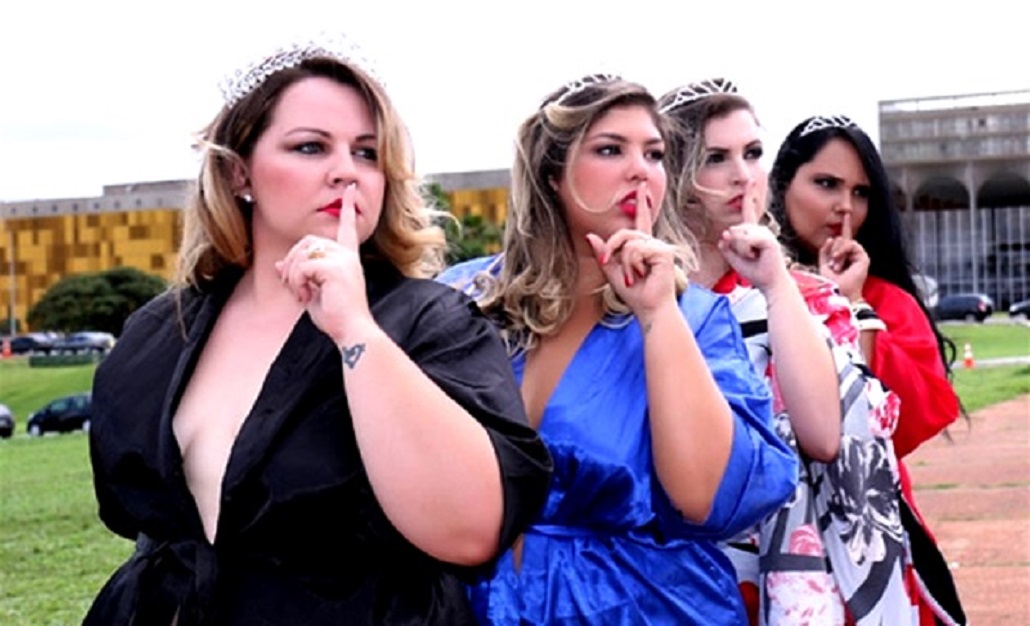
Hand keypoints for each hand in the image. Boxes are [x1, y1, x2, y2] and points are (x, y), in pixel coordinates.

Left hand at [275, 183, 372, 343]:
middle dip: (292, 263)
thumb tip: (278, 266)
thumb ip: (299, 276)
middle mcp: (347, 255)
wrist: (352, 331)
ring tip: (302, 295)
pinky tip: (305, 297)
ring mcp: (342, 260)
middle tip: (294, 288)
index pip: (347, 229)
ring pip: (301, 254)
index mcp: (348, 259)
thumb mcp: (312, 294)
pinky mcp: (335, 268)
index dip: (349, 209)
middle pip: (307, 242)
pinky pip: (301, 266)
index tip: (351, 189)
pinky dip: (296, 283)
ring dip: (293, 276)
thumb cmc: (337, 318)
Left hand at [585, 182, 677, 317]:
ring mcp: (658, 246)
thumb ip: (604, 253)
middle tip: (613, 266)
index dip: (641, 204)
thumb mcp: (612, 272)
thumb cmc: (635, 294)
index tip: (642, 186)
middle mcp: (651, 243)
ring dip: (624, 262)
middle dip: (613, 249)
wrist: (648, 308)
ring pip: (629, 243)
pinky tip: (642, 273)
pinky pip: (637, 249)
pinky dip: (632, 263)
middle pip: (624, 233)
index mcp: (641, 246)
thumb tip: (591, 236)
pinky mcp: (663, 252)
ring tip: (633, 276)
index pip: (640, 221)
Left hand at [717, 182, 789, 292]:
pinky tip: (755, 256)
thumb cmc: (755, 271)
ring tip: (753, 258)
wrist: (770, 283)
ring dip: (741, 251)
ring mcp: (765, 234)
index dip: (750, 195)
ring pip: (740, 236)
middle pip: (735, 231)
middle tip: (749, 258)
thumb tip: (725, 233)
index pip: (749, 211)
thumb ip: (727, 246)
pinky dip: (746, 250)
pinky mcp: (768, 240)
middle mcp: (759, 230)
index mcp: (752, 232)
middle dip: (735, 247)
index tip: (751, 180)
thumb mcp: (734, 259)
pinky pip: (747, 240)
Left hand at [818, 213, 867, 300]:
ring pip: (845, 241)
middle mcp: (853, 255)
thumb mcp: (823, 264)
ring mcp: (859, 256)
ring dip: (837, 252)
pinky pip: (851, 245)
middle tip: (832, 265)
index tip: (846, 213)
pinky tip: (839, 260)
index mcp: (844, 256)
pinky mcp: (864, 258)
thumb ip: (825, 251)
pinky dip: (843, 251)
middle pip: (841, 239)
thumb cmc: (831, 283)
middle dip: (833, 250)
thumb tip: (830, 238)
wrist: (838, 292)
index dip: (846, 225)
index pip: (844, 238)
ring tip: (835, 265)